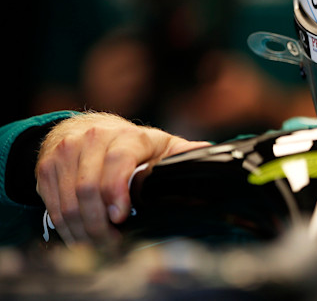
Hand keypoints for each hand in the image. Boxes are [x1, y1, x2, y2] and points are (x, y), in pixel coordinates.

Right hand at [35, 112, 208, 245]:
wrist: (86, 128)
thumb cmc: (132, 143)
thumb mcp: (161, 144)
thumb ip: (184, 153)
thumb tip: (210, 155)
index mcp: (127, 136)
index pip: (117, 160)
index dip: (116, 191)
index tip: (121, 217)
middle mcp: (92, 140)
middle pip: (88, 189)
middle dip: (101, 224)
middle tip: (114, 244)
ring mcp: (66, 153)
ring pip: (69, 202)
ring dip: (84, 231)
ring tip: (101, 246)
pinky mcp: (46, 168)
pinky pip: (53, 206)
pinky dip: (67, 228)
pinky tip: (83, 237)